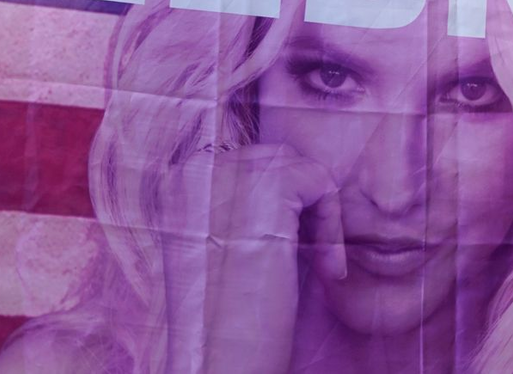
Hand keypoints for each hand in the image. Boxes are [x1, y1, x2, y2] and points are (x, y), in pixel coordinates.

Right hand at [160, 142, 345, 373]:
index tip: (288, 250)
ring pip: (299, 166)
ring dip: (319, 213)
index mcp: (179, 183)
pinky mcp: (267, 189)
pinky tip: (326, 270)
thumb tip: (291, 172)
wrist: (219, 364)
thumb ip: (239, 202)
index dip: (280, 204)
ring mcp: (229, 174)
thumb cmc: (223, 317)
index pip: (245, 162)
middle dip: (301, 205)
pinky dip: (333, 225)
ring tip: (319, 264)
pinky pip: (321, 182)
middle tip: (310, 259)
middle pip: (273, 158)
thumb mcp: (220, 243)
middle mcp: (197, 169)